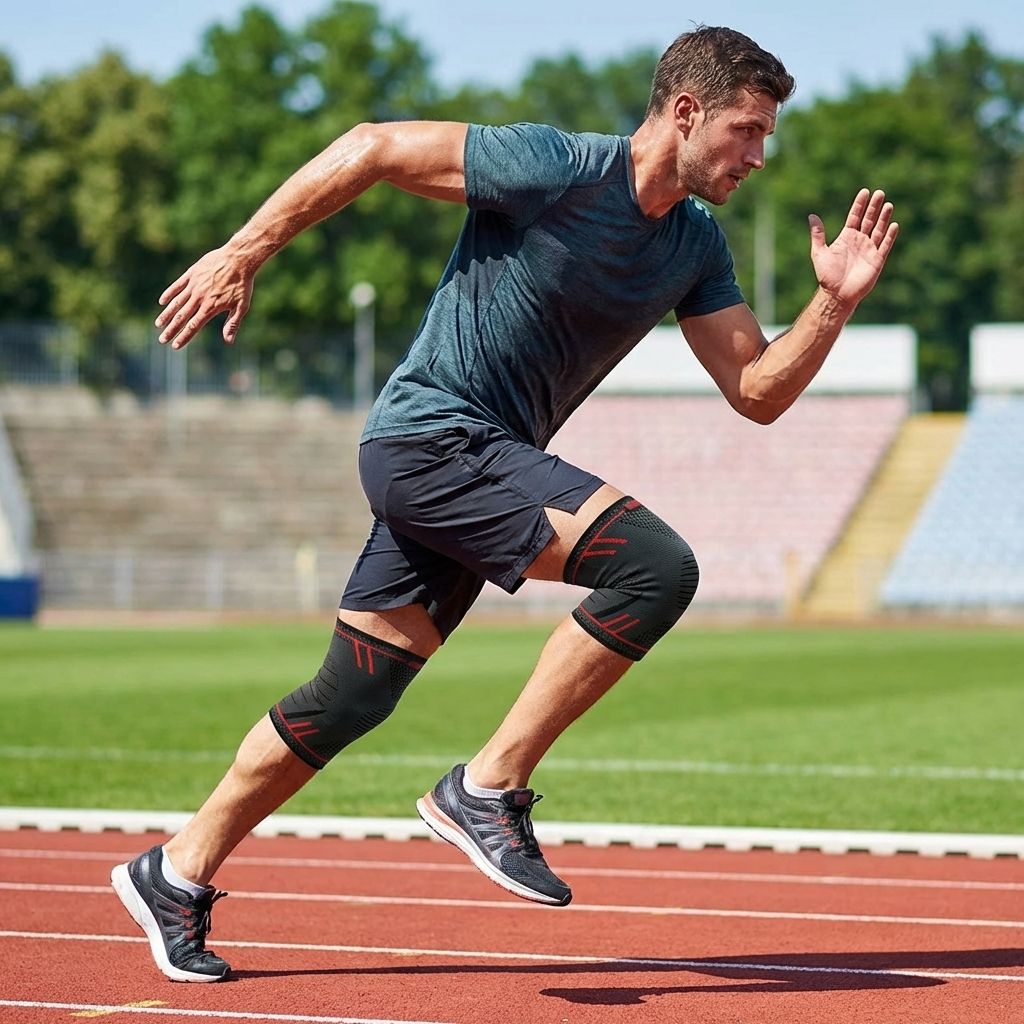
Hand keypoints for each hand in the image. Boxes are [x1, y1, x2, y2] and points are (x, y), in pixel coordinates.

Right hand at [155, 246, 253, 348]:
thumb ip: (233, 323)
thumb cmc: (242, 284)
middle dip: (171, 330)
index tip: (175, 346)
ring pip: (176, 302)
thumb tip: (228, 341)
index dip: (183, 337)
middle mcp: (199, 298)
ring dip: (166, 314)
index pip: (193, 326)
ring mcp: (194, 285)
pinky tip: (162, 302)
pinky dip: (169, 294)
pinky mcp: (192, 273)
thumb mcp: (242, 306)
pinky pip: (177, 285)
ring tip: (158, 324)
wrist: (238, 259)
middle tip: (162, 340)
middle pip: (181, 317)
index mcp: (211, 307)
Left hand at [808, 189, 898, 306]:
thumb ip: (818, 234)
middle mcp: (859, 241)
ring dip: (883, 218)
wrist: (837, 294)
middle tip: (879, 193)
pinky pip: (885, 245)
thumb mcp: (819, 252)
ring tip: (888, 205)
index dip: (859, 205)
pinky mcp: (877, 260)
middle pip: (869, 220)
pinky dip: (889, 236)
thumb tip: (811, 216)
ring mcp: (869, 250)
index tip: (865, 192)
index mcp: (846, 237)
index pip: (855, 217)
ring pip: (878, 230)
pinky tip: (893, 225)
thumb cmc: (827, 276)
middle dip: (874, 207)